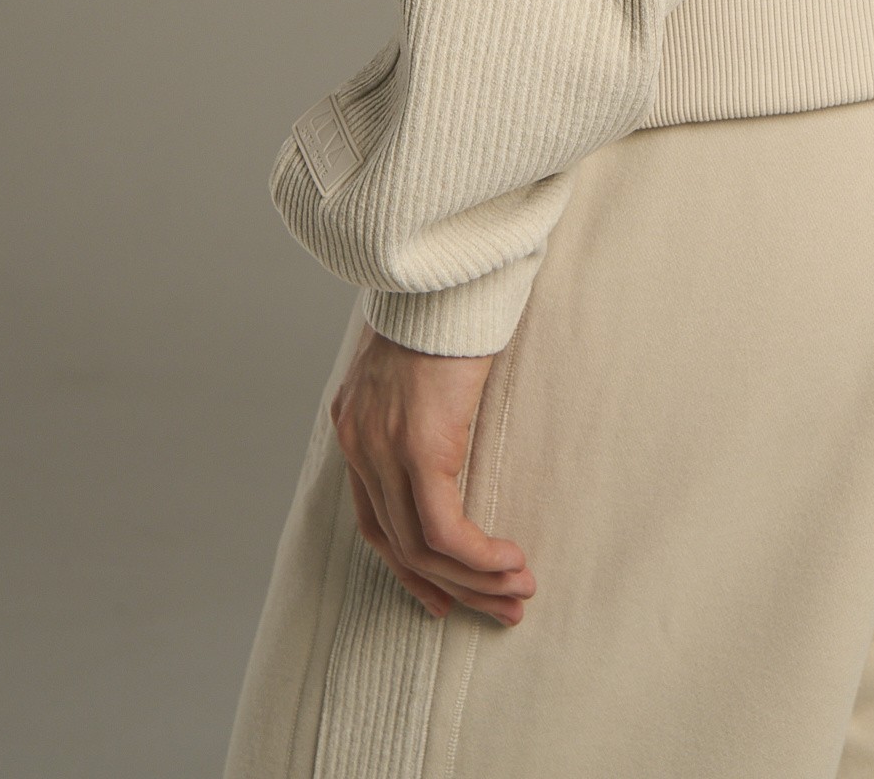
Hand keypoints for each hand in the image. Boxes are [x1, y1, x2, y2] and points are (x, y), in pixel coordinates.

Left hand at [329, 324, 536, 623]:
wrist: (448, 267)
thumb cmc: (448, 301)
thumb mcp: (424, 360)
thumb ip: (422, 401)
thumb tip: (451, 425)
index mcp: (355, 423)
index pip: (373, 520)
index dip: (410, 566)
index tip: (445, 593)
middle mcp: (359, 442)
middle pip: (397, 544)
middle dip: (453, 584)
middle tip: (499, 606)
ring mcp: (383, 447)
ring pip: (422, 546)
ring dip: (475, 578)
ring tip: (518, 589)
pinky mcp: (418, 448)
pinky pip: (444, 530)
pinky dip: (478, 556)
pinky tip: (510, 561)